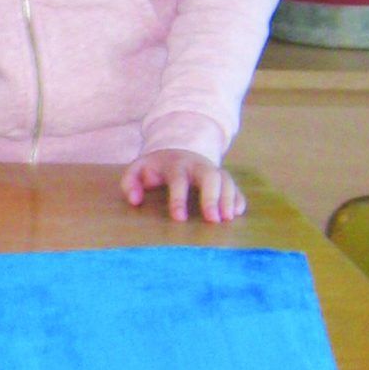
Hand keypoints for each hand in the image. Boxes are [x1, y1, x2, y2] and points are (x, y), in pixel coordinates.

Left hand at [120, 149, 246, 224]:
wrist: (175, 150)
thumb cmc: (154, 167)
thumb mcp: (138, 169)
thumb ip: (130, 183)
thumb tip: (135, 200)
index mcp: (175, 165)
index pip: (178, 181)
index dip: (179, 199)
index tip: (179, 219)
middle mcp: (197, 165)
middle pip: (210, 176)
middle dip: (212, 198)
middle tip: (213, 220)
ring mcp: (212, 170)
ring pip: (225, 180)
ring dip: (229, 198)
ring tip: (227, 219)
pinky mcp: (222, 177)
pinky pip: (234, 185)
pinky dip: (238, 198)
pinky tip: (238, 212)